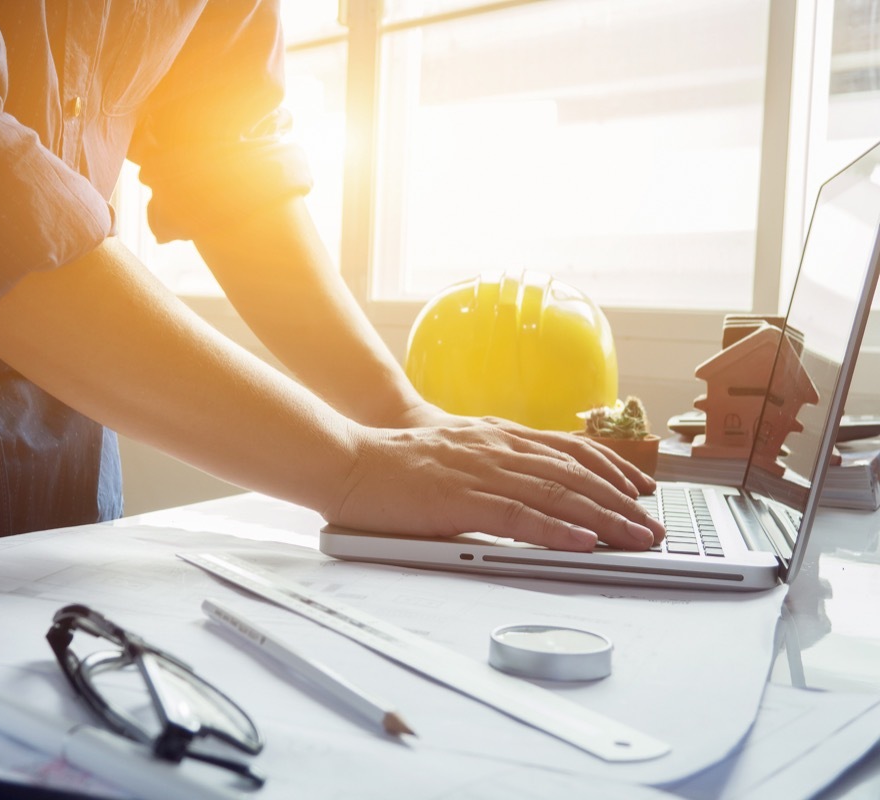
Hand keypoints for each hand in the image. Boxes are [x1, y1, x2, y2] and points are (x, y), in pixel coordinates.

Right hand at [323, 417, 665, 551]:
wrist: (350, 459)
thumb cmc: (396, 462)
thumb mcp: (454, 450)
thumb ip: (490, 460)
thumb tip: (524, 483)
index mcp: (497, 435)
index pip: (569, 448)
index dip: (612, 468)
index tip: (640, 488)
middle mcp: (497, 448)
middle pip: (575, 473)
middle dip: (621, 501)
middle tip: (654, 526)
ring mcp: (481, 472)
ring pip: (557, 493)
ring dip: (604, 518)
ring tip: (636, 538)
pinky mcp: (461, 500)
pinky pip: (518, 515)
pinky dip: (556, 530)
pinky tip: (583, 542)